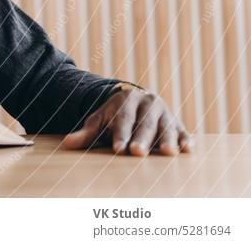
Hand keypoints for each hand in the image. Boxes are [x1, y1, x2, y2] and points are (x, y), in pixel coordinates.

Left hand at [62, 88, 193, 155]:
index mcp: (126, 100)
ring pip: (166, 126)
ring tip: (168, 153)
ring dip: (167, 139)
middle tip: (138, 153)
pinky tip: (188, 149)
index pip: (122, 119)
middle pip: (144, 123)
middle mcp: (147, 103)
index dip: (120, 134)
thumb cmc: (113, 115)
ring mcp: (164, 112)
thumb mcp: (99, 120)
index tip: (118, 149)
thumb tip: (66, 144)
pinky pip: (182, 131)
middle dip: (142, 139)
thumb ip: (86, 133)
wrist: (135, 100)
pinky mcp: (177, 122)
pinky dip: (185, 139)